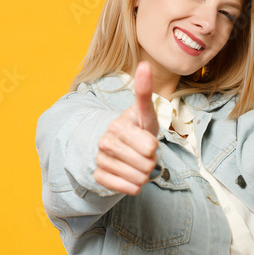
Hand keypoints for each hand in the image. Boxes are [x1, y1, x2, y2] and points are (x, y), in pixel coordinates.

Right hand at [93, 61, 160, 195]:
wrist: (117, 145)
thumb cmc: (137, 128)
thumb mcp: (144, 112)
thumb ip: (144, 91)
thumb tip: (144, 64)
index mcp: (118, 126)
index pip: (150, 147)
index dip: (153, 146)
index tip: (145, 137)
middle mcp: (106, 143)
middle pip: (147, 165)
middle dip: (150, 161)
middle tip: (142, 152)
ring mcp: (101, 161)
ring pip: (139, 179)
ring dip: (143, 173)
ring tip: (136, 161)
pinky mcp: (99, 177)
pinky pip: (128, 189)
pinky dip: (134, 186)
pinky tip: (129, 174)